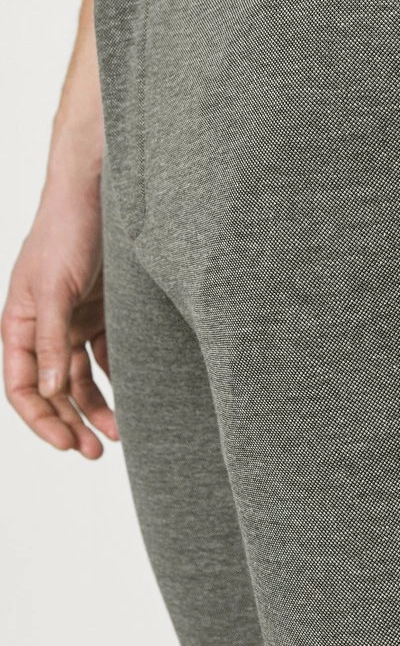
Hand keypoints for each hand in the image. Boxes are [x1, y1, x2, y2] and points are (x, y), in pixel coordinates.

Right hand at [2, 174, 116, 458]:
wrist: (97, 192)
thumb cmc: (65, 232)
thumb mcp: (54, 288)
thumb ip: (52, 339)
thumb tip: (54, 390)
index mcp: (19, 324)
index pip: (22, 386)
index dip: (41, 420)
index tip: (66, 445)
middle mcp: (43, 328)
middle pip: (54, 389)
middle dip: (72, 422)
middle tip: (97, 452)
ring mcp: (73, 321)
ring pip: (82, 377)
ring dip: (97, 406)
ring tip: (119, 434)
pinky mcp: (102, 311)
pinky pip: (106, 354)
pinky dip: (116, 376)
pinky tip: (133, 395)